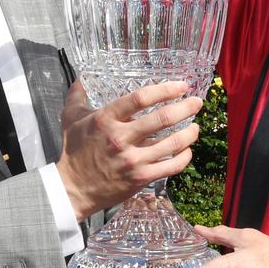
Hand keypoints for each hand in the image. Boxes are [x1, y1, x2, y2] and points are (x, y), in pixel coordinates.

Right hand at [57, 80, 201, 222]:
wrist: (72, 189)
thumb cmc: (74, 151)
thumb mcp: (71, 118)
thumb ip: (77, 96)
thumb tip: (80, 78)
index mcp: (106, 119)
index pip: (141, 98)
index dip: (165, 89)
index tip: (181, 86)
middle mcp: (121, 138)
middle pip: (163, 119)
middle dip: (186, 107)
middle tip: (197, 102)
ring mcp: (133, 160)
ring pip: (173, 143)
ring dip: (190, 133)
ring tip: (196, 126)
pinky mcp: (141, 178)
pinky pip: (172, 166)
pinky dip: (185, 156)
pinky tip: (187, 150)